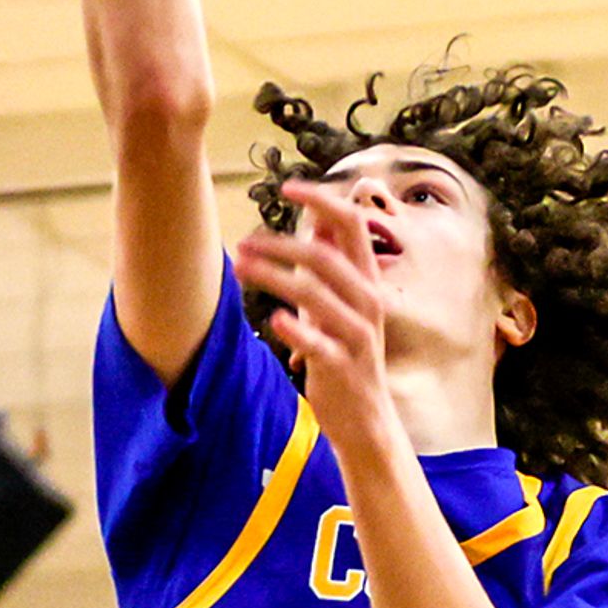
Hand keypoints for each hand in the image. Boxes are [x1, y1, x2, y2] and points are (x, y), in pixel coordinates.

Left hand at [234, 182, 395, 446]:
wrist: (367, 419)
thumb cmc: (346, 353)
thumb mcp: (345, 303)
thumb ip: (335, 263)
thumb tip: (321, 217)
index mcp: (367, 281)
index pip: (352, 224)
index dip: (322, 200)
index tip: (288, 188)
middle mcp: (368, 302)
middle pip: (325, 256)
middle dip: (280, 243)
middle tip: (242, 242)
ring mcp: (357, 335)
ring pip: (315, 294)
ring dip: (273, 276)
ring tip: (240, 267)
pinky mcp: (343, 367)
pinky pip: (320, 342)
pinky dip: (297, 329)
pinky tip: (273, 320)